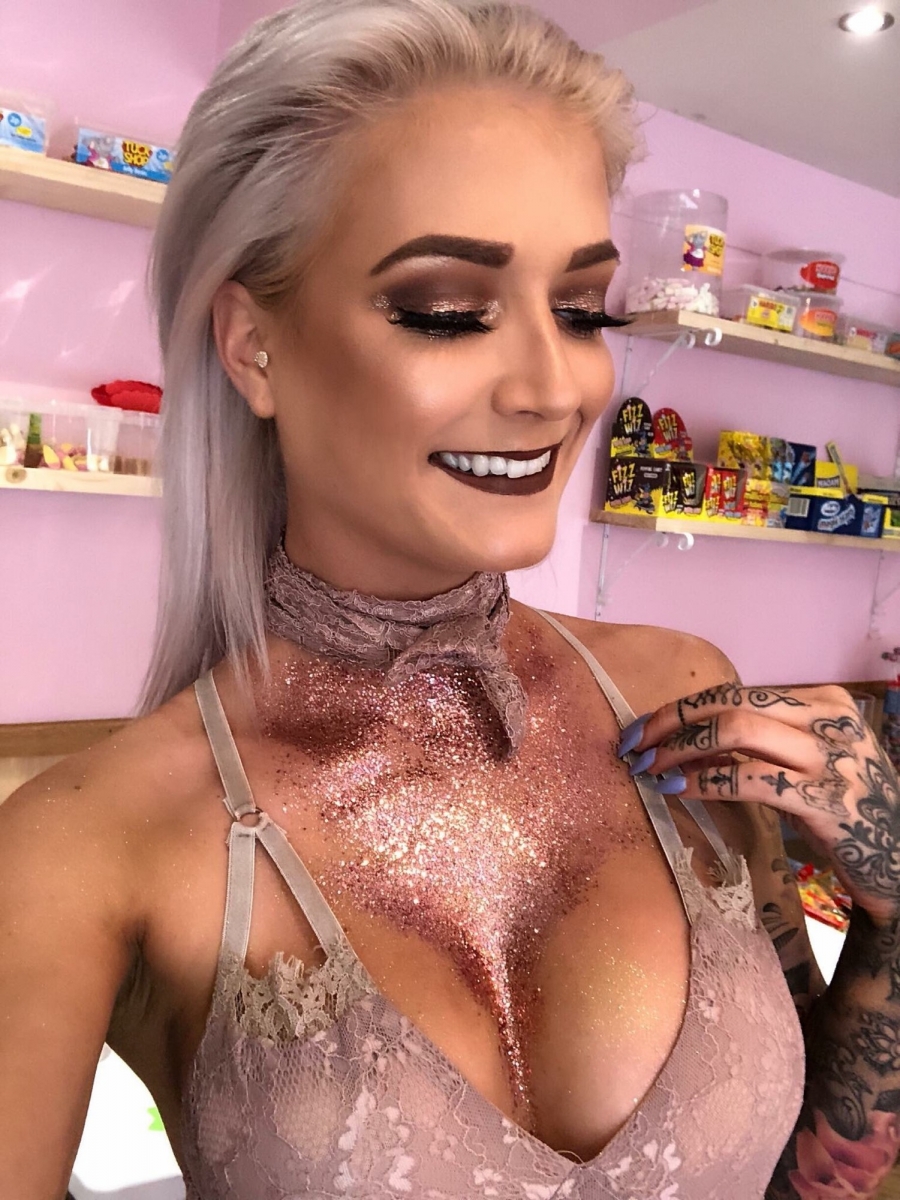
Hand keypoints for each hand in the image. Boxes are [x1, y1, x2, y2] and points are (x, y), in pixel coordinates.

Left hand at [618, 683, 899, 925]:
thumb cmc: (846, 809)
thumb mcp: (808, 762)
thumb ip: (758, 746)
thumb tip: (684, 744)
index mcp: (825, 702)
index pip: (735, 691)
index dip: (680, 708)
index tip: (642, 728)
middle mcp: (831, 721)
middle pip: (730, 703)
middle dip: (671, 722)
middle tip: (633, 745)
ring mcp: (833, 759)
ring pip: (738, 731)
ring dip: (681, 749)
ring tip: (650, 768)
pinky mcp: (828, 801)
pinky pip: (751, 779)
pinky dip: (705, 781)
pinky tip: (679, 790)